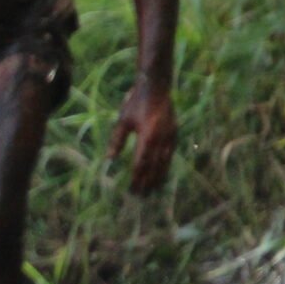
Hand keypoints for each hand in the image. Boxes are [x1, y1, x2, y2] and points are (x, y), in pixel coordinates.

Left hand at [108, 78, 175, 193]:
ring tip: (152, 191)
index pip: (141, 162)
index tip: (132, 189)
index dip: (137, 178)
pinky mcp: (174, 134)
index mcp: (148, 135)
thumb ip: (117, 140)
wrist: (157, 87)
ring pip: (164, 163)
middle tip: (141, 197)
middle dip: (147, 182)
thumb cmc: (137, 103)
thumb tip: (110, 159)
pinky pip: (170, 155)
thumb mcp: (123, 120)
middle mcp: (161, 137)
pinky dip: (165, 167)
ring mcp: (170, 136)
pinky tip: (162, 175)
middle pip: (154, 166)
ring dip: (158, 178)